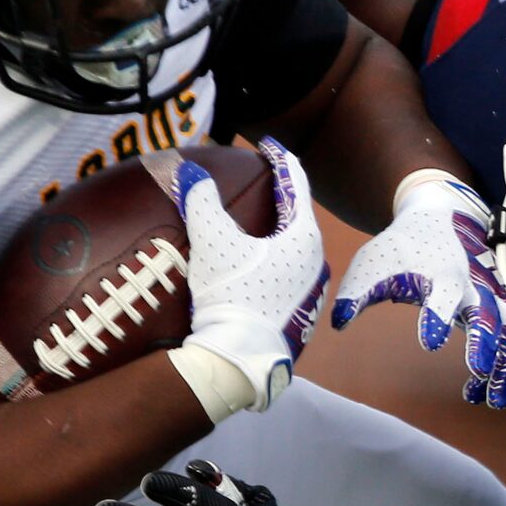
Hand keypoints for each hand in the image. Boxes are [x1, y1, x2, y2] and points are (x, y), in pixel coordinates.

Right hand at [174, 143, 328, 409]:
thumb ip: (200, 200)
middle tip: (266, 182)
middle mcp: (316, 263)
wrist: (239, 360)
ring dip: (277, 235)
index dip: (279, 160)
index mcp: (304, 237)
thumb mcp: (212, 240)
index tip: (268, 146)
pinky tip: (257, 269)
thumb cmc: (231, 294)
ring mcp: (310, 292)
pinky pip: (288, 277)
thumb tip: (189, 170)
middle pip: (298, 218)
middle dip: (281, 198)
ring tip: (260, 226)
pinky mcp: (299, 317)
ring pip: (295, 251)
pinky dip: (273, 264)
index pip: (295, 184)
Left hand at [330, 173, 505, 408]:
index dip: (438, 317)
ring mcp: (491, 295)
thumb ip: (356, 293)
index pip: (444, 294)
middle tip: (477, 372)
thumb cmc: (400, 247)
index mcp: (441, 271)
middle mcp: (472, 284)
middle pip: (487, 312)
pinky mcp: (500, 306)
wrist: (436, 219)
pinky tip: (487, 393)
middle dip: (486, 343)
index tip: (430, 342)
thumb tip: (339, 323)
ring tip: (493, 400)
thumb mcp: (372, 263)